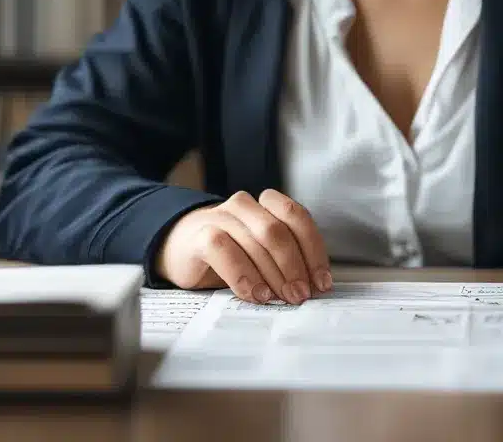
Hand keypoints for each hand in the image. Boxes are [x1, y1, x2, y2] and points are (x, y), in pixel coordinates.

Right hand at [155, 189, 332, 304]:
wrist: (181, 247)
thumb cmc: (229, 254)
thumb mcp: (260, 254)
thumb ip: (283, 261)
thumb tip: (314, 287)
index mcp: (267, 205)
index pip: (298, 218)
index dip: (314, 250)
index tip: (322, 282)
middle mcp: (247, 206)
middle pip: (278, 231)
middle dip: (294, 266)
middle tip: (300, 295)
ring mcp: (222, 216)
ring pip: (255, 239)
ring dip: (273, 274)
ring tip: (280, 298)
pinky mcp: (201, 234)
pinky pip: (224, 249)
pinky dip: (243, 274)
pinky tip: (254, 293)